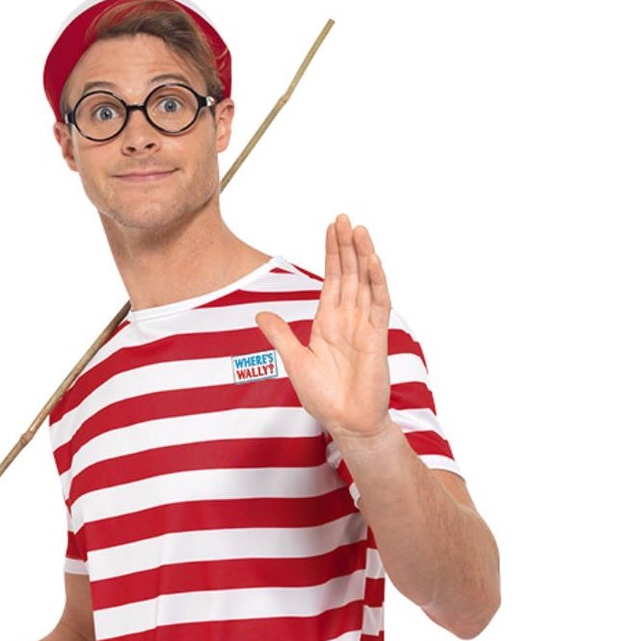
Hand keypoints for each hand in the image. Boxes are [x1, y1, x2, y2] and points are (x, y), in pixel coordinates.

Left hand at [253, 213, 391, 441]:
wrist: (346, 423)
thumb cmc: (324, 398)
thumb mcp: (294, 362)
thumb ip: (280, 335)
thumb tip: (260, 313)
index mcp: (328, 322)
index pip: (332, 279)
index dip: (332, 253)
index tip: (330, 227)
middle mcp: (348, 319)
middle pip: (349, 274)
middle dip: (346, 246)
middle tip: (343, 217)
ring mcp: (364, 327)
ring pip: (365, 283)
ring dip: (362, 256)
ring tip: (358, 229)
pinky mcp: (377, 338)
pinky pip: (379, 305)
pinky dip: (377, 282)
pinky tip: (373, 260)